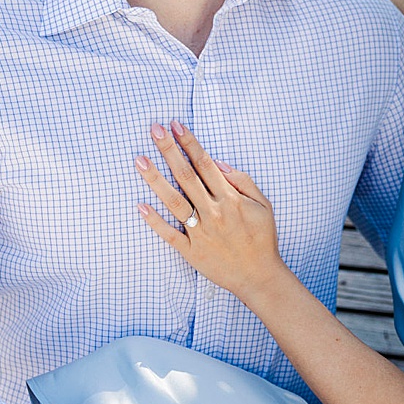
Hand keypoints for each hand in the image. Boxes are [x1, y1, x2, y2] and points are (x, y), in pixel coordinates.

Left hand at [136, 121, 286, 301]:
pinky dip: (154, 221)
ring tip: (139, 160)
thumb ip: (243, 183)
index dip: (190, 144)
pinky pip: (169, 234)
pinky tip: (140, 205)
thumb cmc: (263, 239)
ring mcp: (201, 233)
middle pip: (186, 176)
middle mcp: (214, 213)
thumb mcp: (264, 206)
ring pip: (174, 202)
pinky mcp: (192, 251)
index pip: (206, 165)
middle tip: (154, 130)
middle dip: (169, 151)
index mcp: (231, 200)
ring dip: (155, 180)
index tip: (176, 125)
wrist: (260, 277)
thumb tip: (219, 164)